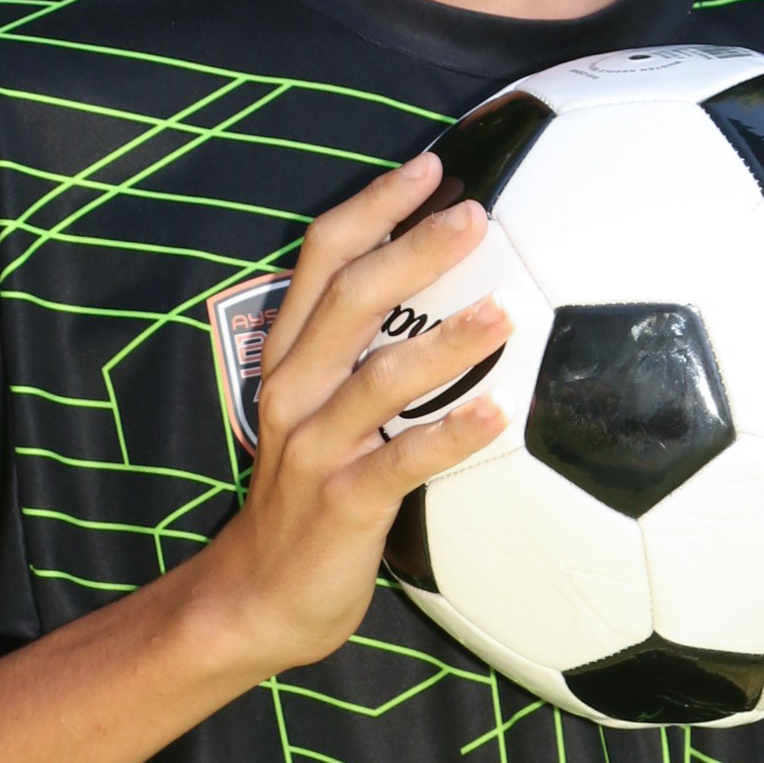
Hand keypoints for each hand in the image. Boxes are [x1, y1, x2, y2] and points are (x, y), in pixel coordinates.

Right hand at [189, 150, 509, 678]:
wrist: (258, 597)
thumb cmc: (310, 496)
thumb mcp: (322, 411)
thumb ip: (364, 355)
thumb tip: (448, 295)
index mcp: (290, 356)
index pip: (322, 257)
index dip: (373, 204)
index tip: (431, 166)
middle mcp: (294, 389)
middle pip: (350, 298)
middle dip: (413, 249)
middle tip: (476, 214)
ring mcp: (315, 446)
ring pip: (378, 376)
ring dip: (445, 339)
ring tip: (505, 310)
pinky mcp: (342, 503)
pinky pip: (403, 461)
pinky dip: (452, 434)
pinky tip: (499, 414)